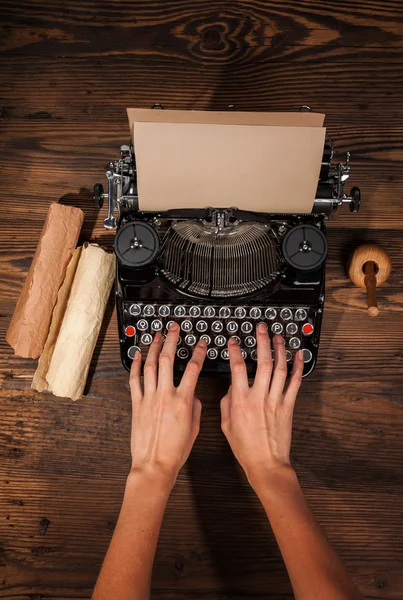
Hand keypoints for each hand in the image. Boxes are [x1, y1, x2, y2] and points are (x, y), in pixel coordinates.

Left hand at [129, 323, 206, 480]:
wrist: (154, 465)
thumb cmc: (175, 451)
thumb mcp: (194, 429)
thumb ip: (195, 408)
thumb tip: (193, 396)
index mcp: (183, 401)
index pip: (193, 369)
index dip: (198, 353)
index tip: (201, 344)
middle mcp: (165, 396)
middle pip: (167, 360)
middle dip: (171, 340)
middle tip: (173, 328)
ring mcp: (149, 398)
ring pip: (150, 366)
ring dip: (153, 347)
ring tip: (156, 335)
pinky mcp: (137, 404)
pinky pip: (135, 380)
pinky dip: (135, 366)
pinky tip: (137, 356)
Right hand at [220, 324, 303, 485]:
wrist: (266, 463)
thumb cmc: (246, 447)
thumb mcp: (227, 424)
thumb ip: (227, 403)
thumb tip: (231, 388)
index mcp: (241, 401)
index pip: (238, 368)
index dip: (235, 351)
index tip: (234, 342)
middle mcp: (259, 397)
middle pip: (263, 362)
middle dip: (262, 342)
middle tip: (262, 329)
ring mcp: (275, 400)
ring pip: (280, 368)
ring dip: (279, 350)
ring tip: (279, 336)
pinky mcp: (288, 406)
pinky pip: (294, 382)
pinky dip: (298, 367)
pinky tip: (298, 355)